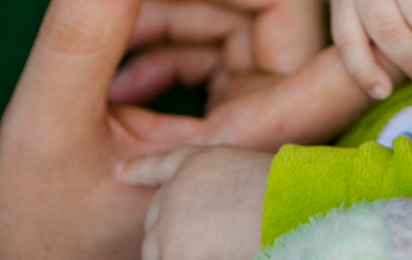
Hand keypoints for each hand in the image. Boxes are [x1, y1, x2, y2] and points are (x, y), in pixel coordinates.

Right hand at [0, 0, 371, 258]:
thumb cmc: (49, 221)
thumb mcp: (50, 127)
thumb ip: (84, 38)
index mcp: (252, 145)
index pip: (336, 63)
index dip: (320, 5)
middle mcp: (270, 128)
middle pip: (278, 10)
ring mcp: (254, 116)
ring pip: (246, 21)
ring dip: (175, 10)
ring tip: (105, 36)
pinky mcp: (232, 111)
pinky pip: (223, 47)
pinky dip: (170, 42)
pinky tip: (119, 74)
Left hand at [120, 145, 271, 259]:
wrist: (291, 206)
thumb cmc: (286, 197)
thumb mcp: (246, 181)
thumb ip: (216, 193)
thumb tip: (203, 224)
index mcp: (200, 161)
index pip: (162, 165)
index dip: (140, 169)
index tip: (120, 171)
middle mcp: (177, 186)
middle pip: (156, 221)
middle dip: (172, 238)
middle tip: (209, 243)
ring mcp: (169, 217)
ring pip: (159, 252)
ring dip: (185, 255)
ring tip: (225, 247)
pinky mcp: (171, 249)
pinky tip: (222, 254)